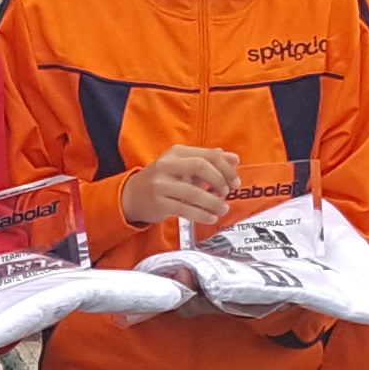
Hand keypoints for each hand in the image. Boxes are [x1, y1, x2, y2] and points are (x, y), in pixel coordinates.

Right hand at [123, 143, 247, 229]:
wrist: (133, 196)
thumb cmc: (163, 180)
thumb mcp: (184, 167)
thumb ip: (209, 162)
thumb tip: (234, 158)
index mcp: (177, 152)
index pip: (208, 155)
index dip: (226, 168)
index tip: (235, 182)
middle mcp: (167, 164)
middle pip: (201, 167)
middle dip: (220, 181)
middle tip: (228, 193)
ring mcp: (161, 184)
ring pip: (193, 192)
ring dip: (212, 202)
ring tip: (222, 208)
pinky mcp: (158, 203)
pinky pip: (184, 209)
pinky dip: (201, 214)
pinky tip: (211, 217)